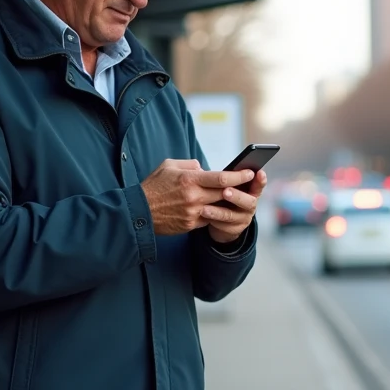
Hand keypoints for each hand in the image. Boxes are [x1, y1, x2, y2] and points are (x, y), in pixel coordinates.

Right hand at [140, 159, 255, 235]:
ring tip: (235, 197)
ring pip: (219, 207)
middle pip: (225, 193)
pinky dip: (213, 212)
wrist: (139, 212)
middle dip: (239, 189)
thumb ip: (190, 165)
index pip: (221, 178)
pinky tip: (215, 208)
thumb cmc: (153, 186)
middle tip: (249, 184)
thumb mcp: (169, 166)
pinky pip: (208, 217)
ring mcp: (193, 213)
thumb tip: (204, 168)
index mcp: (189, 180)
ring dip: (227, 202)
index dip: (239, 175)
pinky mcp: (191, 225)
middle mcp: (194, 197)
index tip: (249, 172)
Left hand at [206, 169, 266, 243]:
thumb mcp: (227, 186)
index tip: (259, 173)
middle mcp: (250, 204)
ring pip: (232, 215)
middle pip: (249, 201)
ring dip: (218, 212)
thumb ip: (225, 178)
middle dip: (237, 196)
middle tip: (225, 191)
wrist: (222, 219)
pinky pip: (223, 226)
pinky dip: (213, 220)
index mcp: (251, 191)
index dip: (260, 180)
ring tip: (205, 209)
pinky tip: (203, 216)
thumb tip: (202, 167)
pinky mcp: (234, 229)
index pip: (258, 185)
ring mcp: (243, 218)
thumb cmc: (224, 196)